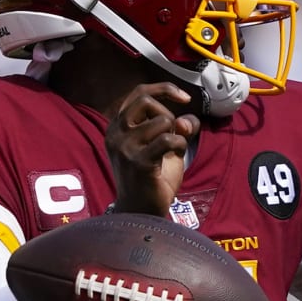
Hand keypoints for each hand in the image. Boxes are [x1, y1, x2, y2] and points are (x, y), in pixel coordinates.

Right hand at [104, 82, 199, 215]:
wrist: (142, 211)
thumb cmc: (151, 178)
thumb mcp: (165, 146)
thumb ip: (177, 128)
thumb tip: (186, 121)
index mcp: (116, 128)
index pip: (138, 94)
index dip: (163, 89)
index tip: (183, 97)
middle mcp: (115, 134)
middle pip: (146, 101)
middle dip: (167, 113)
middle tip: (172, 133)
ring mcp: (125, 148)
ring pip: (162, 120)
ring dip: (176, 134)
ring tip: (172, 151)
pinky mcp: (139, 161)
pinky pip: (169, 139)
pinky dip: (180, 145)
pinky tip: (176, 156)